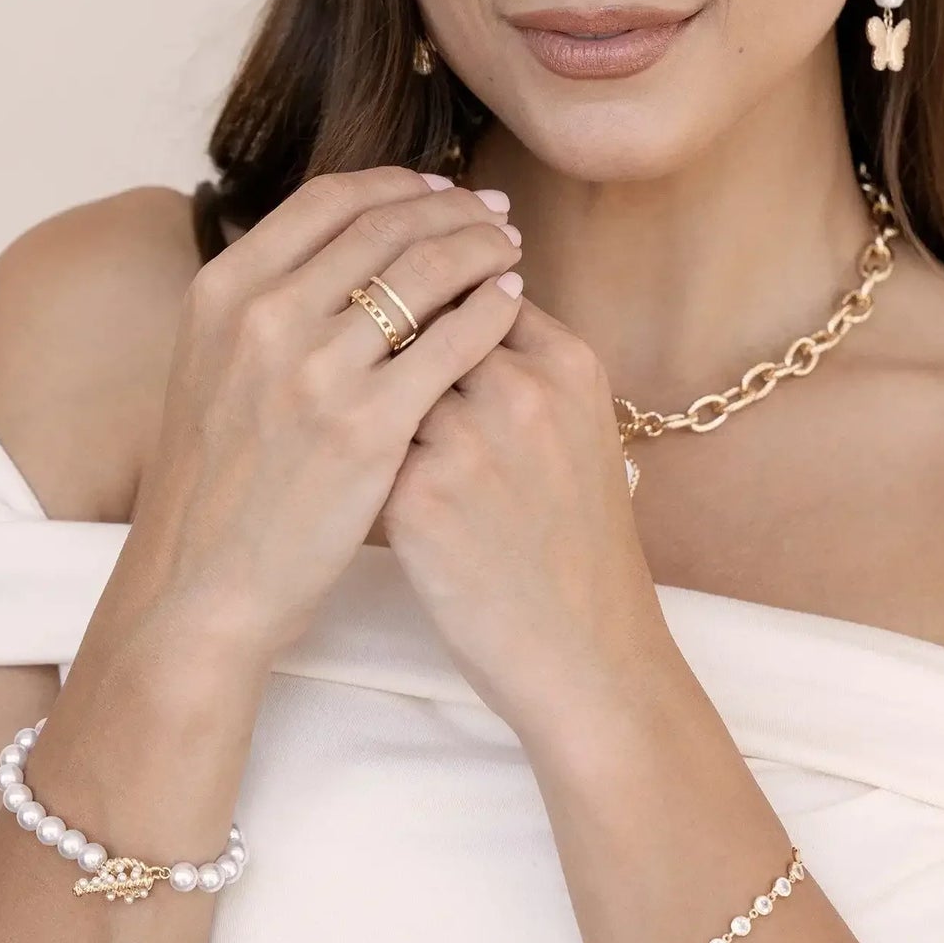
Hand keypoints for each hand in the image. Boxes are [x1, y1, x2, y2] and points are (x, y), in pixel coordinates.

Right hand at [118, 166, 524, 662]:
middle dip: (453, 210)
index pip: (328, 199)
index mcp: (222, 291)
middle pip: (385, 225)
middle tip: (495, 213)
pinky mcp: (367, 426)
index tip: (438, 189)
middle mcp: (264, 317)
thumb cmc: (216, 483)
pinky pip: (454, 341)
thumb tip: (335, 243)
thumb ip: (262, 301)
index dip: (396, 183)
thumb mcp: (211, 366)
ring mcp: (315, 370)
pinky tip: (510, 304)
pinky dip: (492, 310)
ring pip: (427, 270)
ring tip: (512, 249)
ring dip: (482, 247)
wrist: (201, 584)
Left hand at [378, 291, 674, 745]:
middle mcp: (521, 388)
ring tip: (359, 421)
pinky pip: (362, 440)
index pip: (480, 289)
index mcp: (568, 364)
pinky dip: (356, 453)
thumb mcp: (583, 432)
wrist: (587, 653)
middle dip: (398, 338)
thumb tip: (459, 310)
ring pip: (385, 375)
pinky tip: (356, 476)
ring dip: (369, 392)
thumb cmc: (578, 546)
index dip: (441, 303)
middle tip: (374, 365)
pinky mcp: (418, 495)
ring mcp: (468, 440)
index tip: (416, 321)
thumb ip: (530, 365)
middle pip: (425, 317)